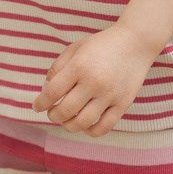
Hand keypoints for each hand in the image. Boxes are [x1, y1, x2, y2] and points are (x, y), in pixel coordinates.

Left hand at [31, 25, 160, 136]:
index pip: (52, 92)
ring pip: (83, 122)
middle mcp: (94, 82)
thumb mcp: (76, 48)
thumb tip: (46, 90)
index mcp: (79, 66)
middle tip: (52, 113)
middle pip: (65, 110)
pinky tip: (85, 125)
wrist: (135, 42)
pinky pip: (104, 127)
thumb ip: (58, 67)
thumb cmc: (102, 45)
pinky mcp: (123, 104)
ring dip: (69, 125)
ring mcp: (110, 95)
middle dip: (53, 116)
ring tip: (66, 121)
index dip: (40, 103)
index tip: (37, 106)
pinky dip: (90, 131)